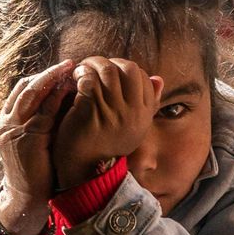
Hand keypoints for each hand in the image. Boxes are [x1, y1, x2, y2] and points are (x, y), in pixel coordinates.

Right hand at [0, 59, 75, 234]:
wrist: (26, 197)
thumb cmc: (36, 168)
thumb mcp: (36, 139)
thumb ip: (43, 120)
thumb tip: (66, 97)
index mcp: (7, 120)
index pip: (23, 89)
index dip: (42, 77)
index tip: (61, 69)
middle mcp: (7, 121)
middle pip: (26, 87)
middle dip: (48, 73)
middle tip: (68, 63)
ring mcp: (15, 129)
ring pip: (33, 94)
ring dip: (52, 79)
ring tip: (70, 69)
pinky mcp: (27, 138)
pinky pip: (43, 111)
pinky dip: (56, 97)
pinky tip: (70, 90)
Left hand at [52, 57, 163, 188]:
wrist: (85, 172)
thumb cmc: (106, 144)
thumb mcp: (133, 126)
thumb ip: (147, 102)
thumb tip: (158, 78)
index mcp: (144, 115)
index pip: (143, 77)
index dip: (124, 68)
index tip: (109, 71)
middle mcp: (132, 114)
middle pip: (128, 69)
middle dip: (110, 62)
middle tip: (94, 65)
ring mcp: (112, 113)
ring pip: (107, 71)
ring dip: (92, 64)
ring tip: (82, 69)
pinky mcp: (91, 113)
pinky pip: (89, 81)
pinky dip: (81, 74)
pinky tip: (75, 78)